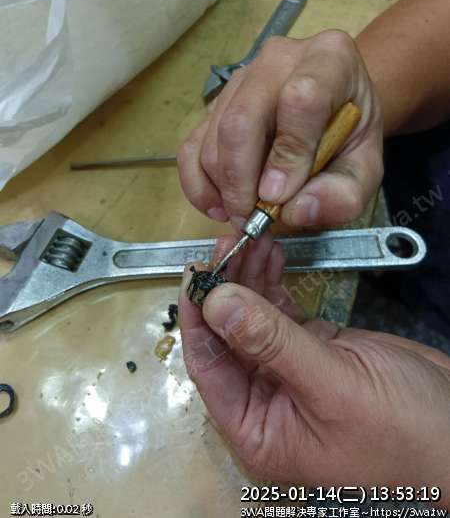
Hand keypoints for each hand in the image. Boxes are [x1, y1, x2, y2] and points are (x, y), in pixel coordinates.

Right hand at [177, 31, 382, 226]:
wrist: (335, 112)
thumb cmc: (350, 136)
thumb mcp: (366, 170)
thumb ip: (344, 194)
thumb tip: (296, 211)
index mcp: (330, 60)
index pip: (301, 99)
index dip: (288, 155)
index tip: (280, 197)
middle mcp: (279, 58)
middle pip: (242, 118)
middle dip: (241, 180)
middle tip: (251, 219)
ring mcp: (242, 78)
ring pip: (214, 134)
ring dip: (222, 186)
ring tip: (244, 215)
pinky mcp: (216, 103)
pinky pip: (192, 145)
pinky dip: (198, 183)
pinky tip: (218, 206)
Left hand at [179, 236, 449, 503]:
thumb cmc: (404, 432)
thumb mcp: (332, 385)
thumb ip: (272, 343)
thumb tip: (216, 304)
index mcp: (257, 427)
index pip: (209, 365)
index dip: (196, 317)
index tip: (195, 272)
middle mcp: (266, 399)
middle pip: (229, 335)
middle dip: (225, 287)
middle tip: (227, 243)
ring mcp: (289, 370)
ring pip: (254, 318)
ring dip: (248, 278)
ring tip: (248, 239)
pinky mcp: (314, 347)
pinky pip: (282, 311)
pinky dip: (274, 283)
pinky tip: (269, 256)